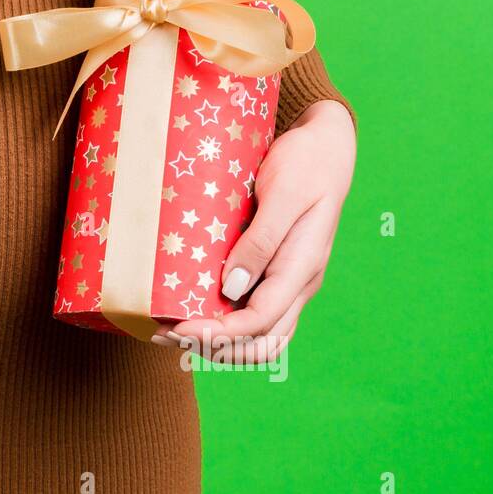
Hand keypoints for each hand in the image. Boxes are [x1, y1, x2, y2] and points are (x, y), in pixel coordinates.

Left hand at [163, 100, 355, 361]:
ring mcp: (289, 281)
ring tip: (171, 330)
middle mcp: (298, 284)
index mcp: (302, 268)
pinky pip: (254, 314)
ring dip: (218, 343)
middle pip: (260, 343)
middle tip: (166, 334)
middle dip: (214, 348)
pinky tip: (192, 310)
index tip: (176, 327)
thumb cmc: (306, 162)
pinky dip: (225, 324)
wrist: (327, 145)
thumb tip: (231, 289)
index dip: (216, 333)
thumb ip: (261, 242)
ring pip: (258, 336)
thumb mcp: (283, 195)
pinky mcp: (276, 271)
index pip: (259, 322)